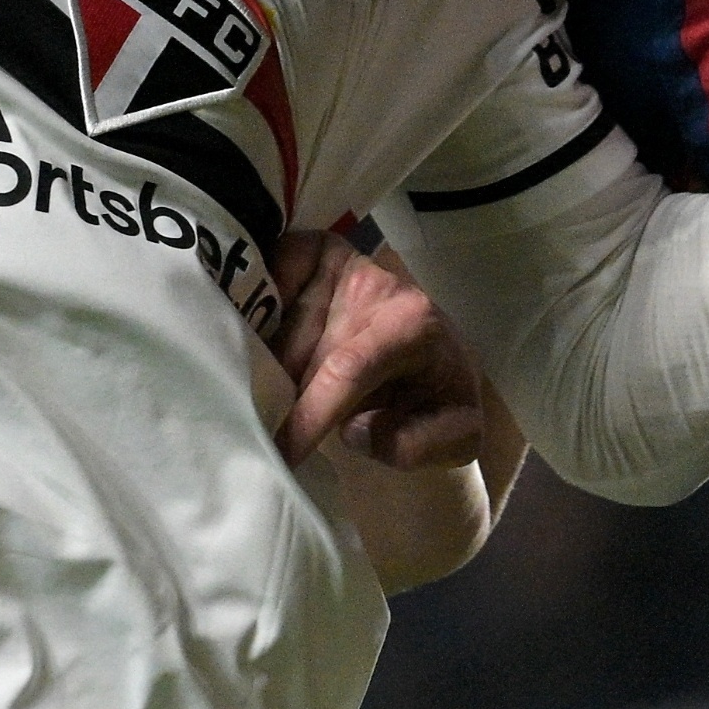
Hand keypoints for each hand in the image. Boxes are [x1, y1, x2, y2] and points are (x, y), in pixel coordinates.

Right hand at [268, 233, 485, 469]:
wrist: (444, 355)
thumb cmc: (445, 398)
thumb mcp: (456, 438)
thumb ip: (416, 445)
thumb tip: (354, 428)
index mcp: (414, 327)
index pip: (349, 367)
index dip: (311, 412)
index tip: (281, 451)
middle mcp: (380, 287)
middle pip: (303, 346)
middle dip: (280, 391)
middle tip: (266, 428)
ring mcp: (350, 269)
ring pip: (281, 314)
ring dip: (262, 355)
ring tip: (258, 391)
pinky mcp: (327, 257)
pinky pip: (280, 263)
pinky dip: (257, 294)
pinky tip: (252, 331)